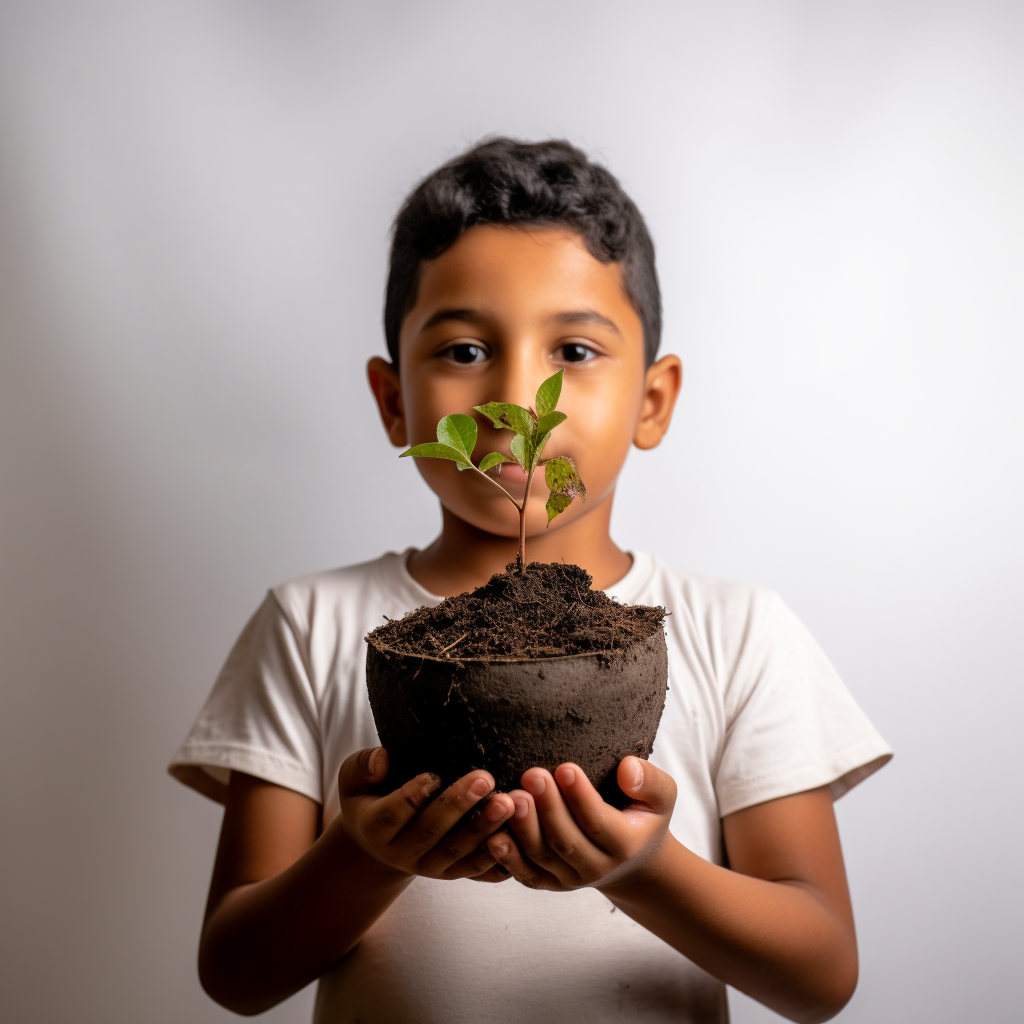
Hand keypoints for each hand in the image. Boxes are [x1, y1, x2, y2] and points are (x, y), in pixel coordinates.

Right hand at [338, 747, 514, 880]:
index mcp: (374, 828)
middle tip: (485, 778)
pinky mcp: (451, 873)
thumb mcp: (353, 779)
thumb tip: (383, 758)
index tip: (432, 775)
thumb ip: (362, 766)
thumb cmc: (371, 794)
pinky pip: (477, 869)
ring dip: (485, 829)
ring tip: (509, 802)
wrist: (379, 839)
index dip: (411, 797)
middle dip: (459, 805)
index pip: (392, 814)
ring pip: (458, 853)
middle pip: (431, 832)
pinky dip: (498, 856)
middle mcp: (400, 853)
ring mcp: (428, 867)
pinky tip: (519, 835)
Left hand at [485, 756, 675, 891]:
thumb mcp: (661, 796)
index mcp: (625, 844)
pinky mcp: (549, 882)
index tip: (565, 767)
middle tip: (532, 775)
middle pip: (567, 841)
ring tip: (511, 798)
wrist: (633, 861)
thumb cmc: (642, 815)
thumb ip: (649, 780)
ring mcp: (570, 878)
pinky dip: (508, 859)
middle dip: (548, 808)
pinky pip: (526, 875)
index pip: (599, 822)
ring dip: (524, 829)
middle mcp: (596, 866)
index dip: (581, 797)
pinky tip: (493, 836)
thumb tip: (625, 769)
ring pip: (543, 858)